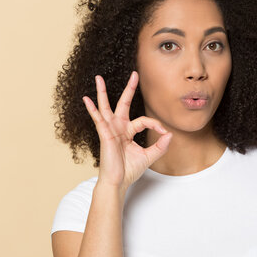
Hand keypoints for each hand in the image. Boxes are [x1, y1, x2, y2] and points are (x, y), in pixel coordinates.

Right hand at [82, 71, 172, 191]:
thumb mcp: (149, 156)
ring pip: (106, 107)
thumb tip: (170, 134)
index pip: (143, 120)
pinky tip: (87, 99)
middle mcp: (118, 128)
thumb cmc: (129, 170)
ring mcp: (110, 130)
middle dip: (129, 89)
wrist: (118, 182)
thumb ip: (160, 146)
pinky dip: (92, 109)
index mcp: (128, 131)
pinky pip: (98, 119)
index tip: (164, 132)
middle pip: (123, 103)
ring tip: (98, 78)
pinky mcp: (105, 135)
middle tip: (134, 74)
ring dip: (102, 92)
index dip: (155, 124)